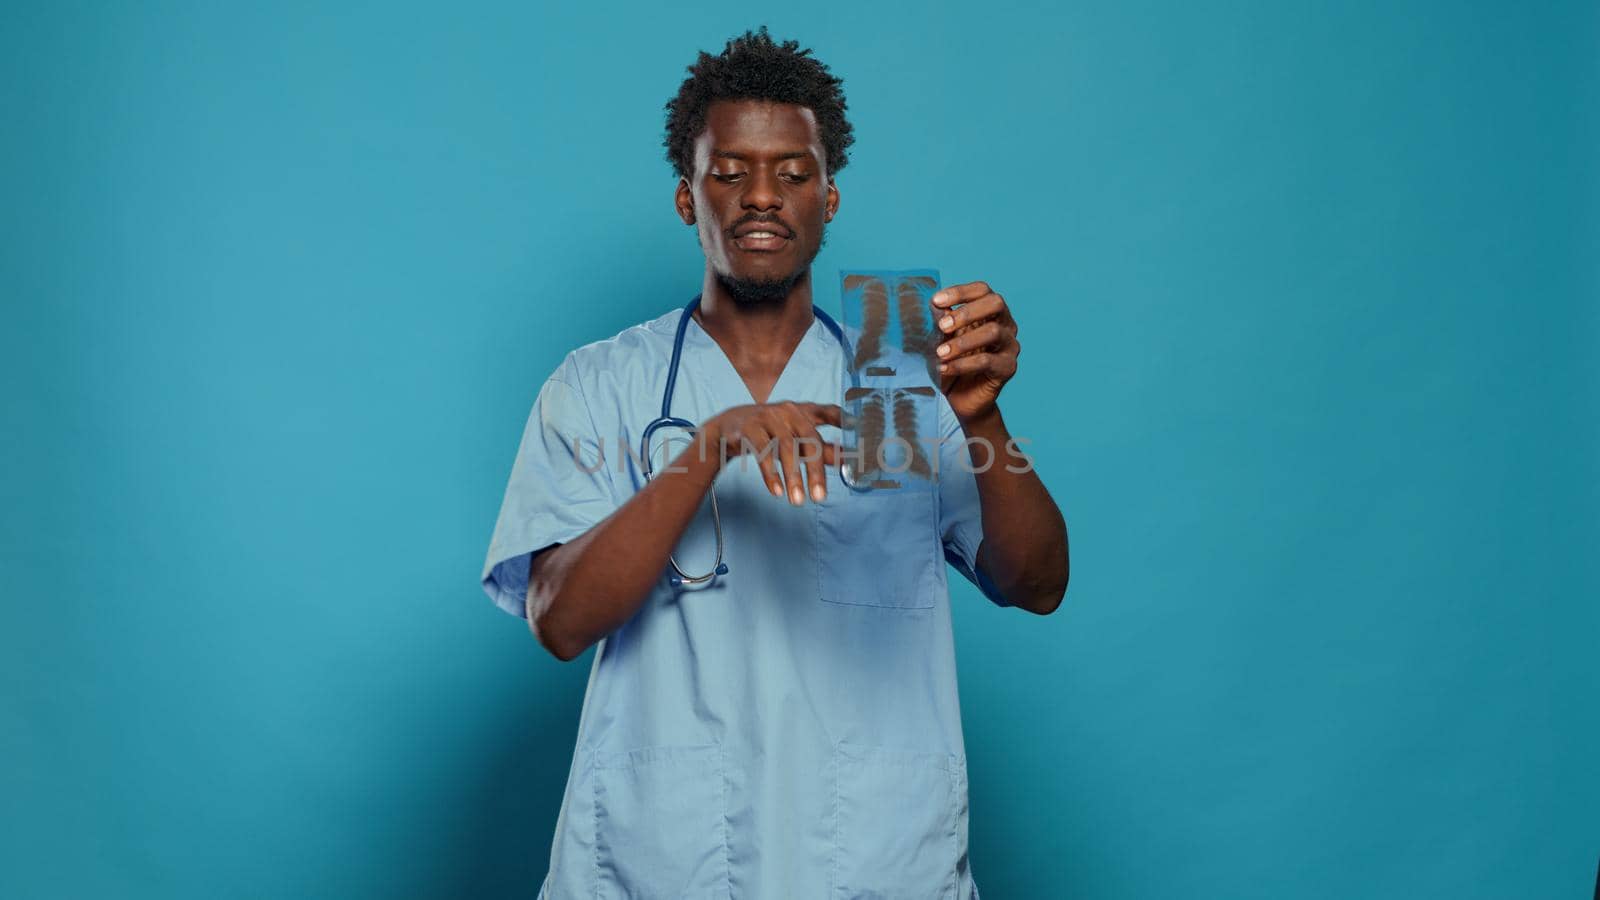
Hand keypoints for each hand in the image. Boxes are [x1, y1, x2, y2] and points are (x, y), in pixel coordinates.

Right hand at [705, 402, 842, 504]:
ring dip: (793, 477)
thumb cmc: (770, 434)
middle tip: (820, 497)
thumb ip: (821, 449)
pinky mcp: (749, 428)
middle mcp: (789, 411)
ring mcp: (768, 417)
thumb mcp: (797, 440)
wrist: (727, 428)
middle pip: (808, 439)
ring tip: (798, 501)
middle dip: (815, 471)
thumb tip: (849, 461)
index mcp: (804, 412)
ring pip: (785, 448)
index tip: (860, 433)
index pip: (830, 412)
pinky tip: (778, 492)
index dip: (846, 421)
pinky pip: (762, 453)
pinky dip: (771, 474)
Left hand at [931, 281, 1019, 422]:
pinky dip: (963, 364)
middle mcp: (1004, 324)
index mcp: (989, 311)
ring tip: (941, 352)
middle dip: (967, 312)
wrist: (959, 398)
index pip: (982, 290)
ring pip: (993, 332)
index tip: (936, 301)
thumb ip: (941, 322)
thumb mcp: (940, 340)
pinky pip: (987, 361)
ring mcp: (1010, 345)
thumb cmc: (951, 362)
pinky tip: (945, 368)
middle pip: (996, 303)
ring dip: (963, 341)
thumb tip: (937, 304)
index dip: (960, 292)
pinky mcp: (1008, 368)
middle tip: (943, 326)